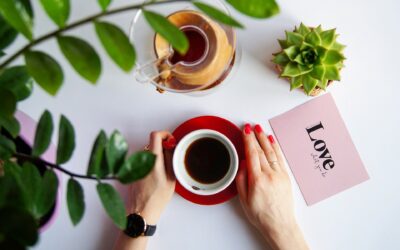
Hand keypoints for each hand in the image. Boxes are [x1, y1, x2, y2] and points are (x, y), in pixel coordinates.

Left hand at [128, 131, 175, 223]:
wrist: (142, 211)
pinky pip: (142, 160)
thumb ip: (171, 158)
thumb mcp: (171, 178)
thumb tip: (171, 145)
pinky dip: (150, 162)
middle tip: (170, 159)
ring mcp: (134, 164)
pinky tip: (154, 176)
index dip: (165, 134)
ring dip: (156, 156)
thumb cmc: (157, 198)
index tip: (171, 141)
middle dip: (162, 147)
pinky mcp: (131, 169)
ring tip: (163, 171)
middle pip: (152, 143)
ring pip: (147, 151)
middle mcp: (140, 159)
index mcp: (152, 159)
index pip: (155, 135)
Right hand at [236, 124, 307, 249]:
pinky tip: (272, 141)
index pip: (252, 154)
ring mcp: (279, 175)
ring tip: (260, 129)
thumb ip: (241, 179)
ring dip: (265, 139)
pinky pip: (280, 158)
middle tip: (250, 126)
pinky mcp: (286, 177)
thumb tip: (243, 163)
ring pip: (271, 152)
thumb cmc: (260, 215)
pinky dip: (275, 148)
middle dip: (255, 136)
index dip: (248, 140)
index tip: (245, 130)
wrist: (280, 224)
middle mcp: (269, 175)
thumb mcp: (243, 199)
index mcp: (257, 180)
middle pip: (261, 150)